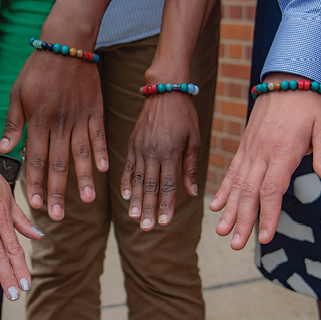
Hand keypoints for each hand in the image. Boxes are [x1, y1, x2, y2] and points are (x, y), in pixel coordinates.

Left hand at [0, 49, 107, 220]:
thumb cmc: (37, 70)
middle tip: (58, 215)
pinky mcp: (95, 111)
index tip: (35, 205)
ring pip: (81, 154)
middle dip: (57, 191)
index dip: (35, 184)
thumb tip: (2, 149)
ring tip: (87, 201)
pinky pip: (99, 136)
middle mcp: (59, 124)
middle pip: (58, 164)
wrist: (66, 44)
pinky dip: (102, 153)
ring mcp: (79, 118)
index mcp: (38, 122)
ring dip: (83, 179)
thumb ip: (13, 124)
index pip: (35, 160)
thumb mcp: (17, 94)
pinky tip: (105, 170)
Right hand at [120, 91, 200, 229]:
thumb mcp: (194, 139)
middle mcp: (152, 152)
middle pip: (150, 187)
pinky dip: (126, 182)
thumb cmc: (184, 115)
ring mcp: (139, 148)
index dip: (166, 205)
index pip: (168, 185)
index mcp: (169, 152)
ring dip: (136, 200)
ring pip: (137, 179)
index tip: (164, 222)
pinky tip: (126, 196)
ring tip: (134, 217)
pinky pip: (127, 167)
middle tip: (147, 228)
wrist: (164, 91)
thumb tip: (192, 193)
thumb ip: (190, 166)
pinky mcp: (132, 144)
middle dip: (148, 209)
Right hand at [210, 74, 320, 249]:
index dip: (267, 215)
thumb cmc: (310, 104)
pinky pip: (231, 172)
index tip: (263, 237)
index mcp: (282, 151)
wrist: (287, 80)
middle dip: (242, 220)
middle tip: (235, 244)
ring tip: (222, 231)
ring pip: (237, 185)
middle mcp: (261, 153)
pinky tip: (215, 206)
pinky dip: (223, 190)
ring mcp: (250, 151)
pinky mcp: (244, 147)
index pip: (272, 190)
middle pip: (249, 193)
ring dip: (229, 210)